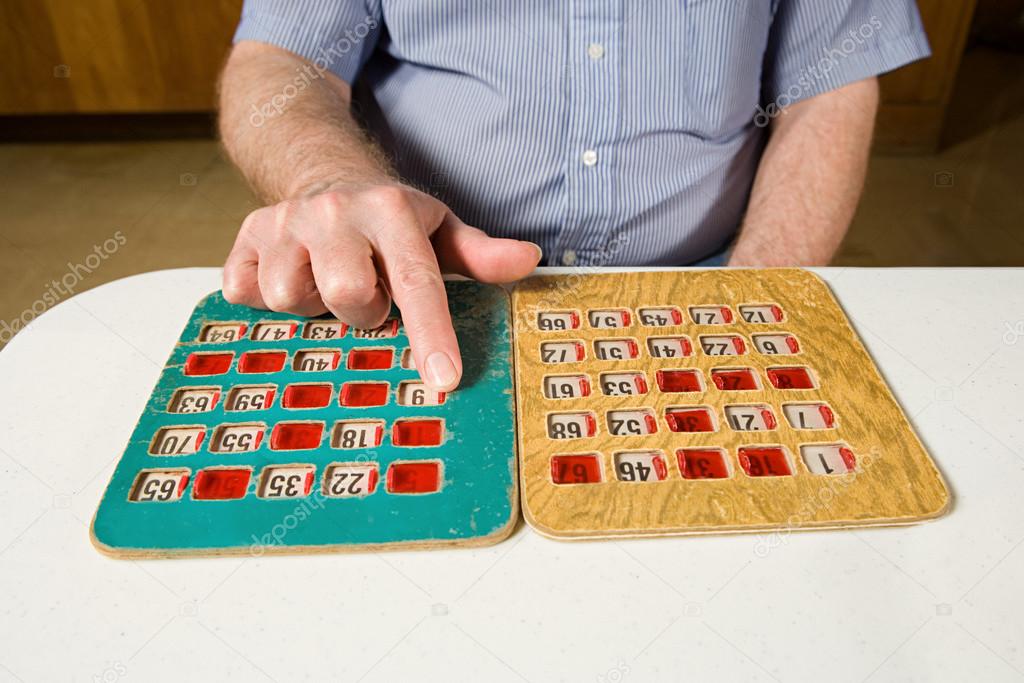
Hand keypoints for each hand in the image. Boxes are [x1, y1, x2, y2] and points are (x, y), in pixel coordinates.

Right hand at [222, 182, 540, 390]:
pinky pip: (244, 293)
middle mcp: (334, 211)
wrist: (323, 175)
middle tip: (369, 297)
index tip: (442, 379)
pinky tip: (292, 279)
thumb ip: (480, 254)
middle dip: (362, 311)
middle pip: (347, 294)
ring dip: (312, 307)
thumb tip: (528, 261)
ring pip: (288, 298)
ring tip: (329, 285)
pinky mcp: (244, 238)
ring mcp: (283, 222)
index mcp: (390, 210)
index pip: (415, 280)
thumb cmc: (390, 221)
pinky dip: (265, 300)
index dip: (430, 333)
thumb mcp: (439, 230)